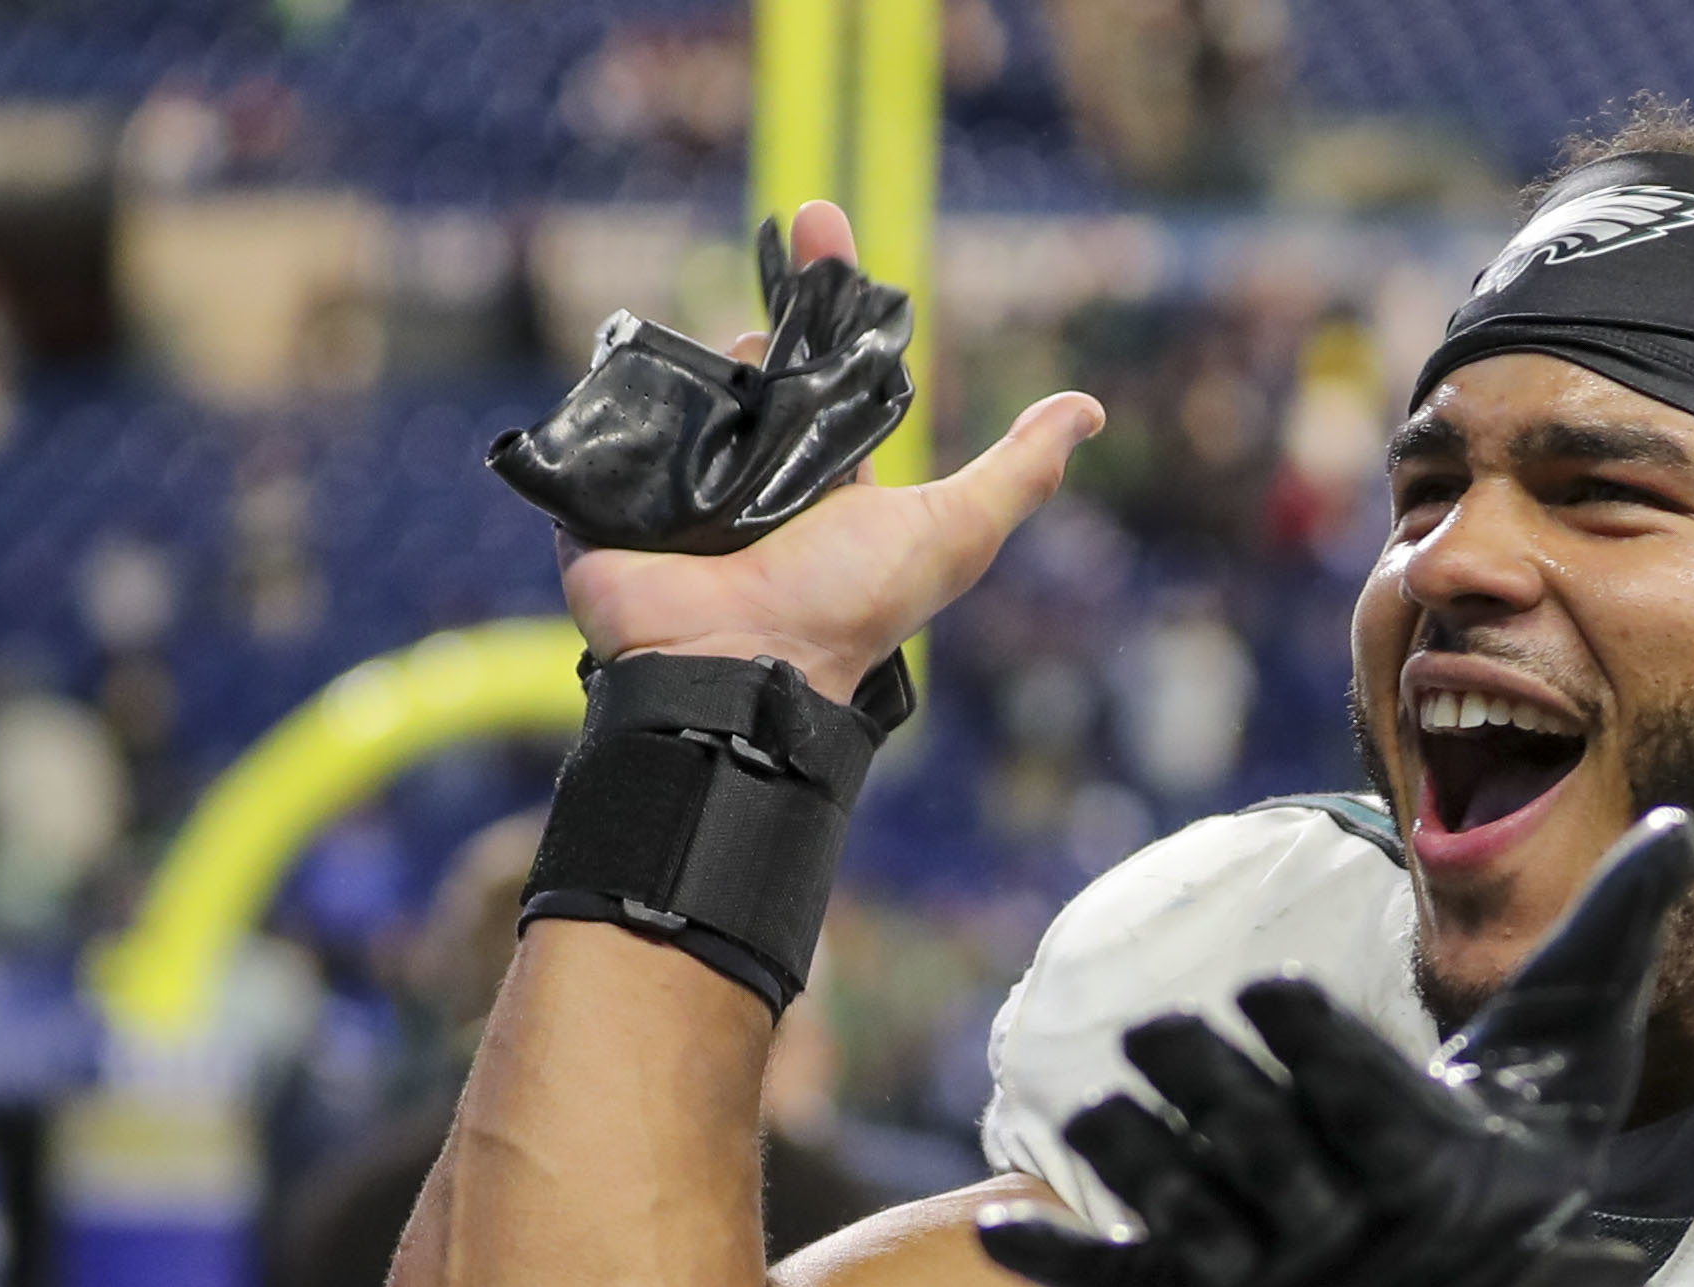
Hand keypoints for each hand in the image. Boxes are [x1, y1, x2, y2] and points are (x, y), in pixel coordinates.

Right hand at [556, 200, 1104, 703]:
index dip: (824, 288)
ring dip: (699, 360)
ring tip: (724, 376)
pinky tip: (633, 374)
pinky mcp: (613, 493)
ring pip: (685, 382)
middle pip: (754, 360)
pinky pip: (604, 424)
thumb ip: (1020, 473)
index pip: (828, 361)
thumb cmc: (849, 606)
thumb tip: (1088, 409)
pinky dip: (616, 394)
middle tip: (767, 330)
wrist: (740, 664)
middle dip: (764, 322)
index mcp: (827, 469)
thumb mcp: (953, 532)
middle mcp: (758, 470)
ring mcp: (681, 479)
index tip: (818, 216)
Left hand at [976, 809, 1693, 1286]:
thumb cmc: (1524, 1164)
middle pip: (1267, 1150)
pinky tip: (1002, 1232)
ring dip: (1140, 1166)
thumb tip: (1682, 821)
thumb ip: (1615, 936)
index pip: (1367, 1102)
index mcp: (1429, 1163)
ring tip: (1100, 1104)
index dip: (1317, 1051)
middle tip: (1154, 1024)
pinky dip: (1066, 1268)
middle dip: (1214, 1091)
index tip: (1267, 984)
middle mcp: (1347, 1230)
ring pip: (1192, 1214)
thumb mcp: (1578, 1057)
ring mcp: (1271, 1278)